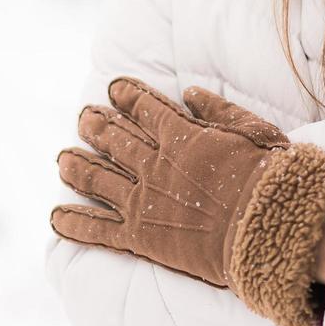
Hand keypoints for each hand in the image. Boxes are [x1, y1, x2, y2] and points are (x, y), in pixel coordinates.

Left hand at [52, 77, 324, 325]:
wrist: (268, 229)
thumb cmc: (269, 179)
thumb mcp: (252, 130)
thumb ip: (217, 110)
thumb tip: (189, 92)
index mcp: (181, 136)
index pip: (144, 107)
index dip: (125, 95)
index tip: (113, 88)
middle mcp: (154, 164)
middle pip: (113, 139)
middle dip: (94, 125)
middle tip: (83, 117)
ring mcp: (143, 201)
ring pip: (97, 178)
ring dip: (76, 167)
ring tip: (62, 159)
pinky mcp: (141, 237)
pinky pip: (98, 230)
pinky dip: (74, 222)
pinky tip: (55, 217)